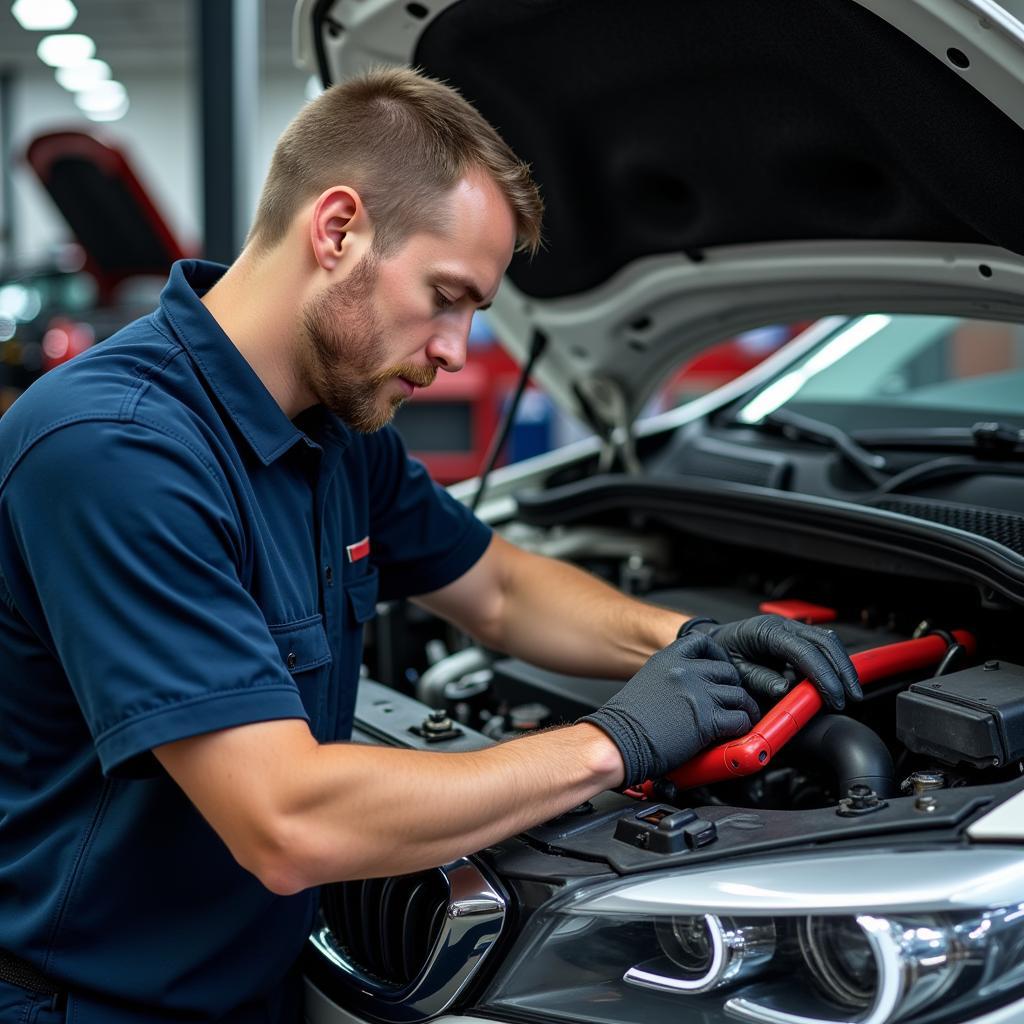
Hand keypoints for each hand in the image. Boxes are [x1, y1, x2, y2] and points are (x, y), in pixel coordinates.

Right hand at [579, 632, 760, 787]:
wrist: (616, 741)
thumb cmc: (624, 721)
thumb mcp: (646, 683)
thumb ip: (670, 679)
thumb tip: (691, 688)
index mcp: (667, 659)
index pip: (702, 642)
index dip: (718, 656)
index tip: (721, 668)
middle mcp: (685, 671)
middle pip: (727, 671)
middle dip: (732, 686)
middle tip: (732, 700)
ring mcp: (697, 693)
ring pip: (739, 695)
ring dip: (743, 708)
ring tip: (740, 718)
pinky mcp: (707, 719)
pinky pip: (739, 719)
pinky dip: (742, 727)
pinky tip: (736, 733)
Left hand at [685, 615, 861, 708]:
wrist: (714, 642)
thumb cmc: (722, 653)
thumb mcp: (735, 670)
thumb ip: (760, 680)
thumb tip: (784, 690)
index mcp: (766, 631)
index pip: (805, 652)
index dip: (824, 676)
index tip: (834, 697)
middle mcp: (782, 626)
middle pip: (824, 642)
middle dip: (842, 670)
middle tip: (850, 697)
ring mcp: (790, 628)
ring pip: (828, 641)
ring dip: (842, 666)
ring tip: (849, 691)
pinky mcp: (795, 636)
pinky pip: (821, 645)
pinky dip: (833, 662)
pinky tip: (837, 681)